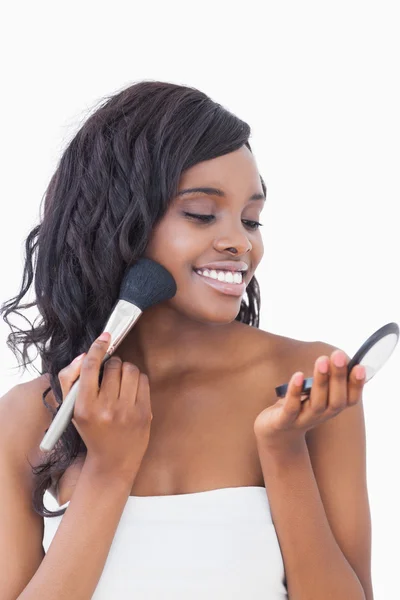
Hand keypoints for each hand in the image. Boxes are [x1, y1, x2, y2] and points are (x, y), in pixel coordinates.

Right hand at [57, 332, 152, 482]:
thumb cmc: (91, 430)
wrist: (113, 461)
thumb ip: (71, 378)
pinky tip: (131, 391)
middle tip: (110, 373)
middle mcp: (106, 409)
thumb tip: (87, 354)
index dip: (98, 347)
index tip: (104, 337)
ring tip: (121, 382)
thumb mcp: (72, 409)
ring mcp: (127, 411)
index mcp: (85, 407)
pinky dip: (137, 379)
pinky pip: (144, 379)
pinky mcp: (144, 413)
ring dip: (125, 370)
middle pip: (114, 365)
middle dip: (112, 364)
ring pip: (131, 369)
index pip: (91, 367)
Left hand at [253, 349, 365, 448]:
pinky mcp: (285, 421)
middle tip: (338, 355)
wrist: (277, 432)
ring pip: (317, 403)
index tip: (360, 366)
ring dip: (321, 381)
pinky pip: (292, 407)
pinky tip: (298, 376)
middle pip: (336, 400)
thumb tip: (340, 357)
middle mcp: (322, 415)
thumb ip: (329, 378)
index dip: (357, 385)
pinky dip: (295, 391)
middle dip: (338, 377)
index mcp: (332, 407)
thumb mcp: (317, 392)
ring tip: (322, 361)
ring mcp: (303, 419)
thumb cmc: (300, 405)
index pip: (351, 399)